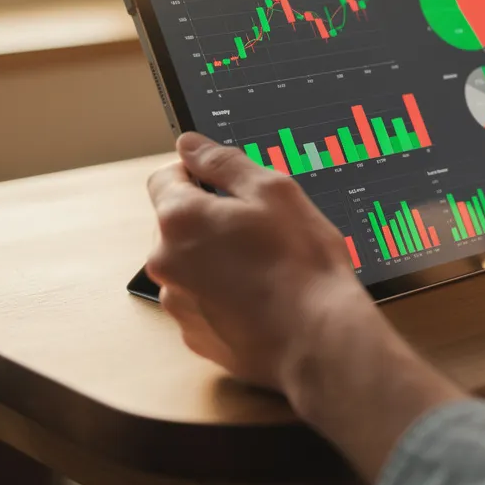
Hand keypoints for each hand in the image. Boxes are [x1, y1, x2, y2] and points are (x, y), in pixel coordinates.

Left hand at [145, 132, 464, 480]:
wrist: (319, 339)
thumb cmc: (301, 263)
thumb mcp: (273, 191)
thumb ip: (223, 162)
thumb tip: (190, 144)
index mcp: (179, 219)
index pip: (165, 177)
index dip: (197, 173)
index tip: (228, 184)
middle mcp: (165, 262)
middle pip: (177, 224)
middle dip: (211, 220)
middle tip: (261, 228)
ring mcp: (178, 303)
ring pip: (192, 264)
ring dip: (217, 259)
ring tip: (266, 268)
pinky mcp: (196, 335)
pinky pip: (204, 302)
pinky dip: (225, 295)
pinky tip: (262, 297)